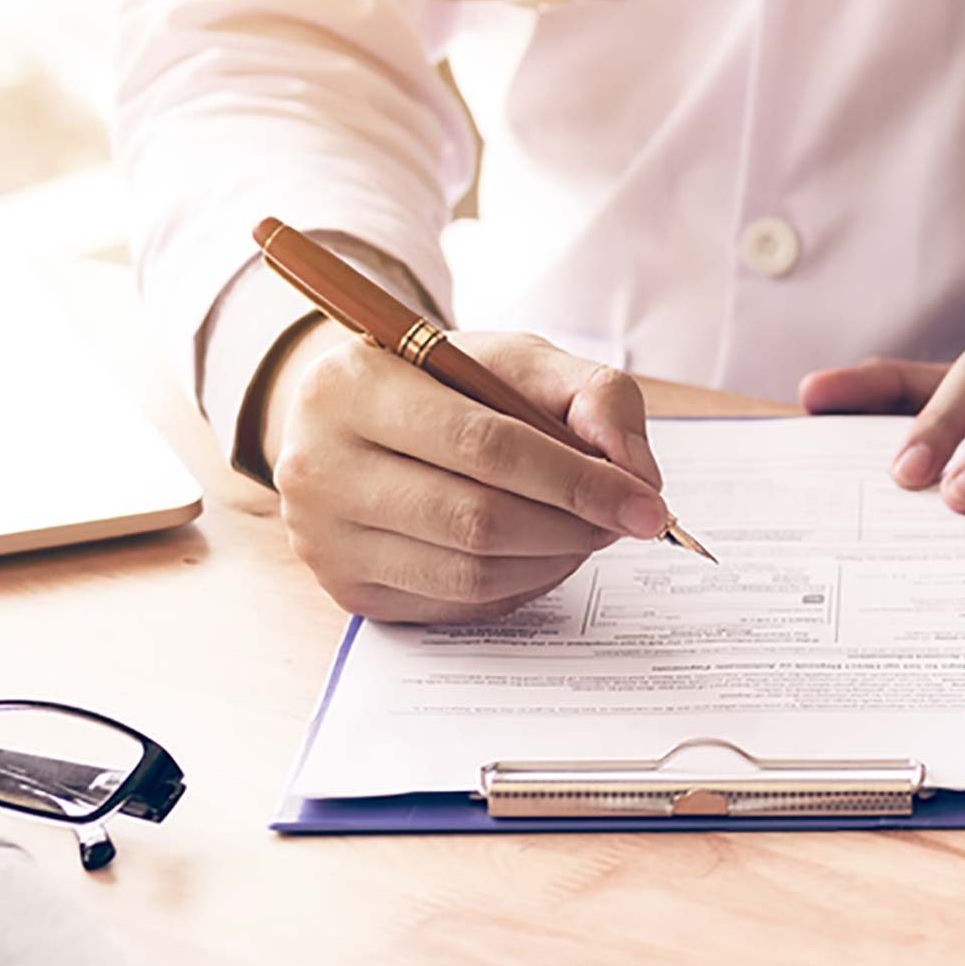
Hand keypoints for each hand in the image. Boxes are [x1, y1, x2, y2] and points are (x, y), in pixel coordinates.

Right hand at [267, 326, 669, 622]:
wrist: (359, 420)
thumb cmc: (446, 384)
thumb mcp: (517, 360)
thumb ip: (593, 394)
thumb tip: (637, 474)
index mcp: (351, 385)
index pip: (486, 446)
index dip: (578, 480)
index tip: (648, 503)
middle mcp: (317, 465)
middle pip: (478, 520)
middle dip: (573, 526)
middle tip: (624, 519)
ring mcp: (323, 538)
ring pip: (470, 574)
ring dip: (553, 560)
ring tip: (586, 530)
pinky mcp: (346, 590)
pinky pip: (456, 606)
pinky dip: (520, 585)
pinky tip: (541, 553)